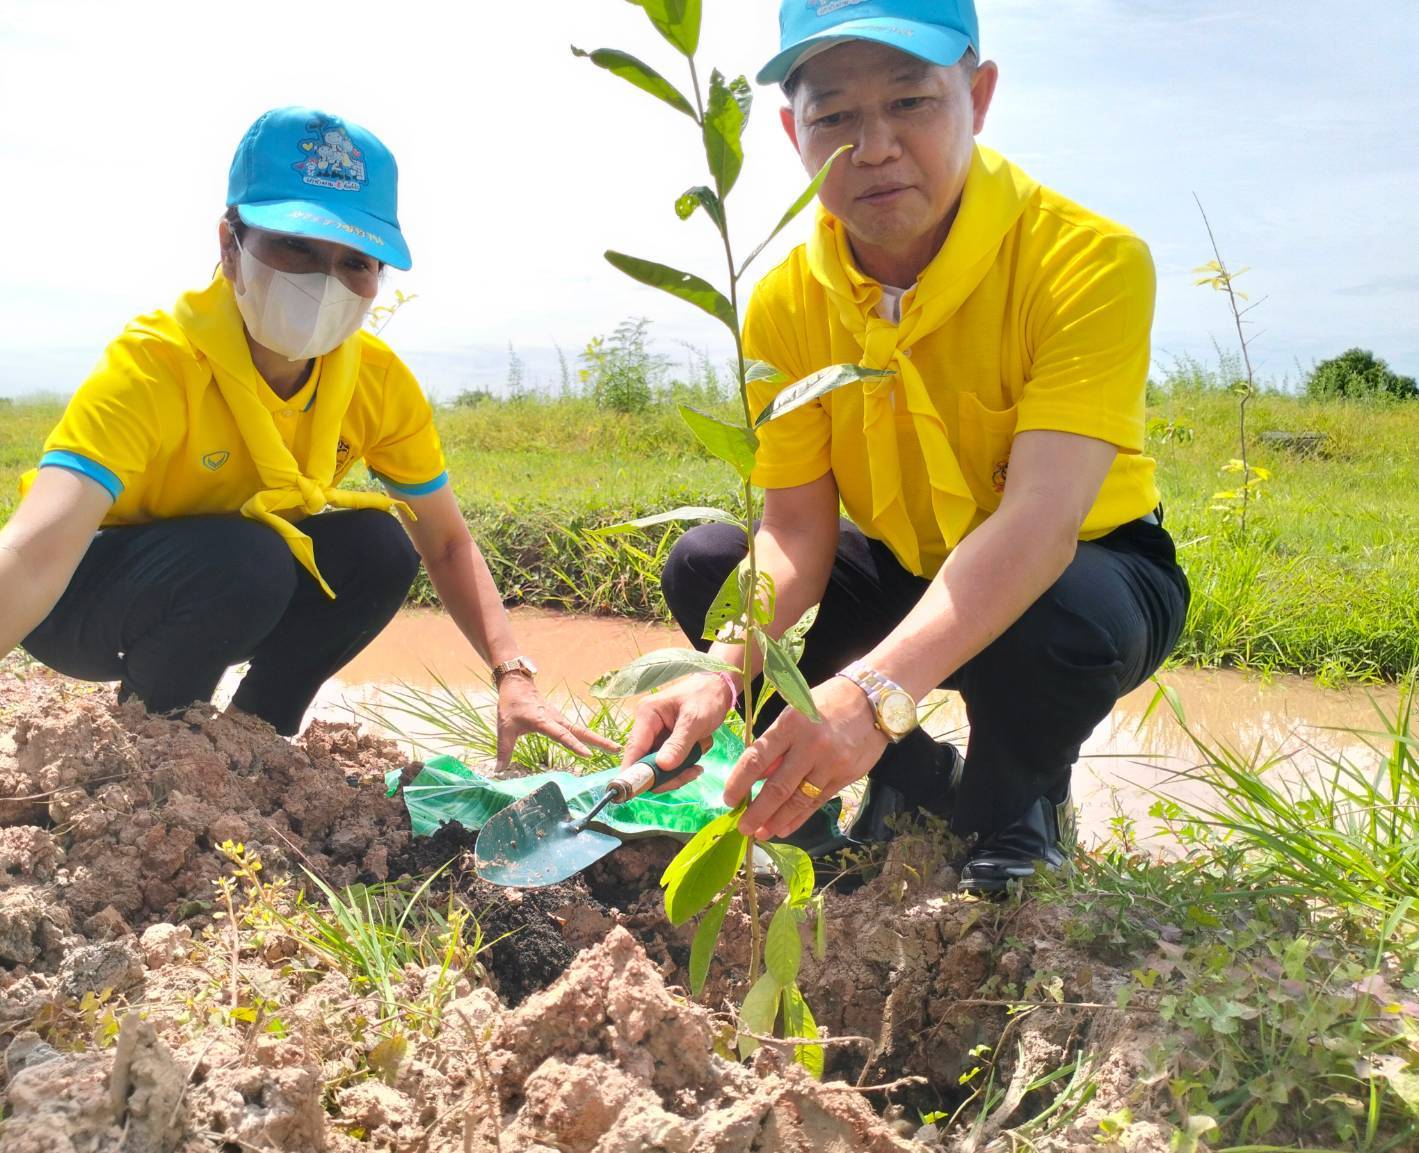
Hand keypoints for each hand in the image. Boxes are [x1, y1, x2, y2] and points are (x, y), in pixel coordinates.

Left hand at [494, 675, 619, 771]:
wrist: (517, 683)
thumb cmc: (511, 705)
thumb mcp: (505, 728)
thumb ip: (504, 751)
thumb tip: (499, 772)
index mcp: (543, 721)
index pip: (561, 735)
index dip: (574, 745)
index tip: (588, 755)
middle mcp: (556, 719)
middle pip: (581, 731)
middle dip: (599, 741)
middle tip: (616, 750)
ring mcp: (560, 718)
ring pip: (581, 729)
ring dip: (598, 739)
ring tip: (614, 749)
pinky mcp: (560, 718)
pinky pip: (577, 729)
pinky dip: (589, 736)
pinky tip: (597, 744)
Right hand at [622, 672, 735, 790]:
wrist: (719, 688)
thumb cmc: (706, 697)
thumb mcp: (694, 721)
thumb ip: (679, 744)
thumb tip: (663, 766)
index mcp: (647, 716)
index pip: (634, 749)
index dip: (634, 772)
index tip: (643, 790)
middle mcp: (647, 727)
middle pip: (645, 763)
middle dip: (666, 775)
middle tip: (690, 775)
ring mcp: (656, 736)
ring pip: (658, 767)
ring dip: (677, 772)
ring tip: (698, 767)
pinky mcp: (666, 743)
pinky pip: (669, 764)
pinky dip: (682, 767)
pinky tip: (697, 763)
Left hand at [724, 675, 884, 839]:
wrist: (873, 700)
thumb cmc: (827, 702)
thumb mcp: (795, 711)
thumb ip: (776, 743)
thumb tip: (757, 775)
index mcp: (791, 724)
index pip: (757, 758)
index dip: (739, 782)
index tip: (728, 799)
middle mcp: (810, 745)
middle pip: (777, 787)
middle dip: (757, 812)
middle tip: (743, 828)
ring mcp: (830, 764)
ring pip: (798, 800)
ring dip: (777, 821)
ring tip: (762, 833)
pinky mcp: (845, 777)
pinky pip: (818, 802)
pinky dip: (799, 818)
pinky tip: (785, 828)